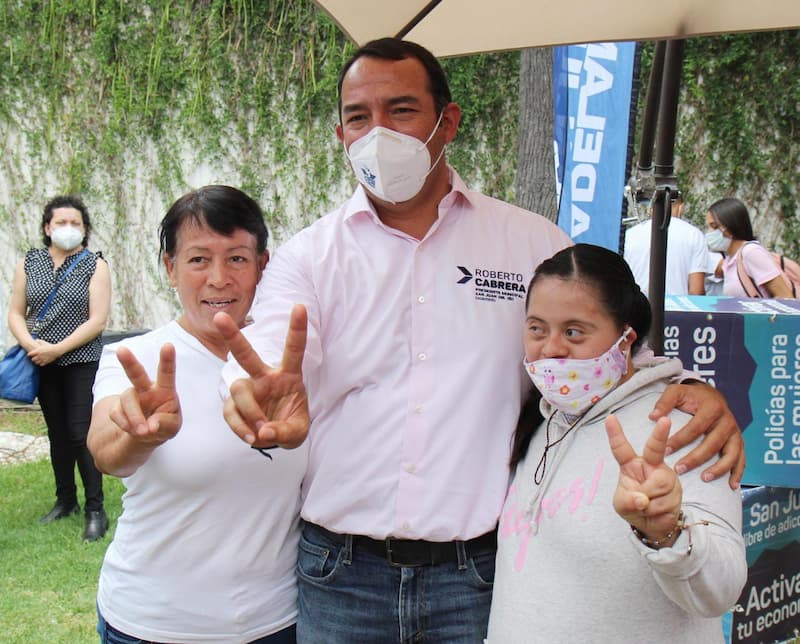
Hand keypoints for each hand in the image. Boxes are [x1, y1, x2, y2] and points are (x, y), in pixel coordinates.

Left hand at [27, 339, 60, 365]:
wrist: (56, 350)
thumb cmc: (50, 346)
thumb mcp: (44, 342)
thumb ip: (39, 341)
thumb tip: (36, 339)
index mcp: (37, 351)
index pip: (29, 354)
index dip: (29, 354)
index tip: (31, 354)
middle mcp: (39, 356)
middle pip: (32, 359)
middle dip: (33, 358)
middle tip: (34, 357)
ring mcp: (42, 359)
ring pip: (36, 362)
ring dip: (36, 361)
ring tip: (38, 359)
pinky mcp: (46, 362)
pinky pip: (41, 364)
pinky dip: (40, 363)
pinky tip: (42, 361)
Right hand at [109, 344, 181, 443]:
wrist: (146, 435)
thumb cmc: (164, 424)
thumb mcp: (172, 427)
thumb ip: (165, 424)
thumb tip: (150, 426)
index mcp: (165, 389)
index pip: (167, 373)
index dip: (167, 359)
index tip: (168, 345)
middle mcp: (146, 388)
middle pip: (136, 373)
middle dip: (129, 361)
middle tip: (121, 350)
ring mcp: (131, 397)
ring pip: (127, 399)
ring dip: (134, 417)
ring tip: (142, 431)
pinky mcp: (118, 407)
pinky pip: (116, 413)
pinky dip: (125, 424)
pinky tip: (133, 430)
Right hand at [214, 304, 308, 448]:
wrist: (275, 438)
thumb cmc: (290, 425)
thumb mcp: (297, 432)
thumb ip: (284, 431)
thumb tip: (263, 431)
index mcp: (288, 375)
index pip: (293, 349)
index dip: (296, 328)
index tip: (300, 306)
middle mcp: (264, 377)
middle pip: (247, 354)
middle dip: (233, 336)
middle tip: (219, 317)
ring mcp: (247, 390)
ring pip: (238, 389)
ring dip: (250, 412)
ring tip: (260, 432)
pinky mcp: (233, 405)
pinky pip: (230, 412)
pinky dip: (240, 427)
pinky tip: (250, 438)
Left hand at [606, 414, 682, 544]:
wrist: (653, 525)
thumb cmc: (634, 507)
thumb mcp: (622, 505)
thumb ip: (628, 501)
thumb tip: (642, 500)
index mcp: (631, 465)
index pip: (621, 448)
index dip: (615, 433)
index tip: (610, 417)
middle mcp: (650, 465)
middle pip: (655, 448)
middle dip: (660, 434)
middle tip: (666, 420)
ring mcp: (665, 475)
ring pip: (658, 485)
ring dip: (649, 503)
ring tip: (646, 507)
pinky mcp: (676, 488)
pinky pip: (665, 500)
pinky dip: (656, 511)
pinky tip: (657, 511)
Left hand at [650, 383, 743, 487]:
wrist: (712, 396)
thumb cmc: (692, 396)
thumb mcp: (677, 392)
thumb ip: (665, 402)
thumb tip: (654, 416)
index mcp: (712, 408)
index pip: (695, 427)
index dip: (680, 440)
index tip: (665, 451)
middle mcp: (727, 421)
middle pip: (713, 443)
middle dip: (696, 458)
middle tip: (679, 469)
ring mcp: (736, 432)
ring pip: (731, 453)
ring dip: (719, 468)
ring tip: (704, 478)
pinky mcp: (739, 441)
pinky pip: (742, 458)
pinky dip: (738, 472)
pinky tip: (732, 485)